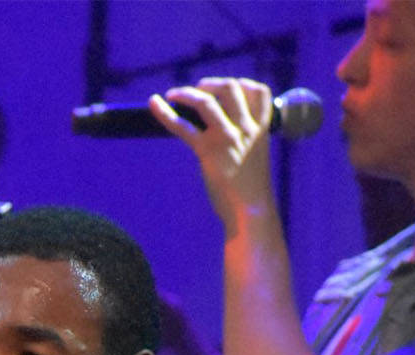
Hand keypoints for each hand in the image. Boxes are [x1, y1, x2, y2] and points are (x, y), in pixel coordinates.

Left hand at [149, 77, 278, 233]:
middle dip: (212, 83)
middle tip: (198, 89)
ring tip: (173, 94)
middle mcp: (246, 128)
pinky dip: (165, 113)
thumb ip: (244, 142)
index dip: (243, 83)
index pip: (259, 92)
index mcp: (261, 129)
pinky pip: (182, 126)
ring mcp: (227, 137)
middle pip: (231, 87)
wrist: (250, 210)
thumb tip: (222, 135)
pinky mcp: (207, 150)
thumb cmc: (250, 190)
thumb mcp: (255, 158)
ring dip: (186, 93)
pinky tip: (154, 104)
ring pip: (206, 101)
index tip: (227, 88)